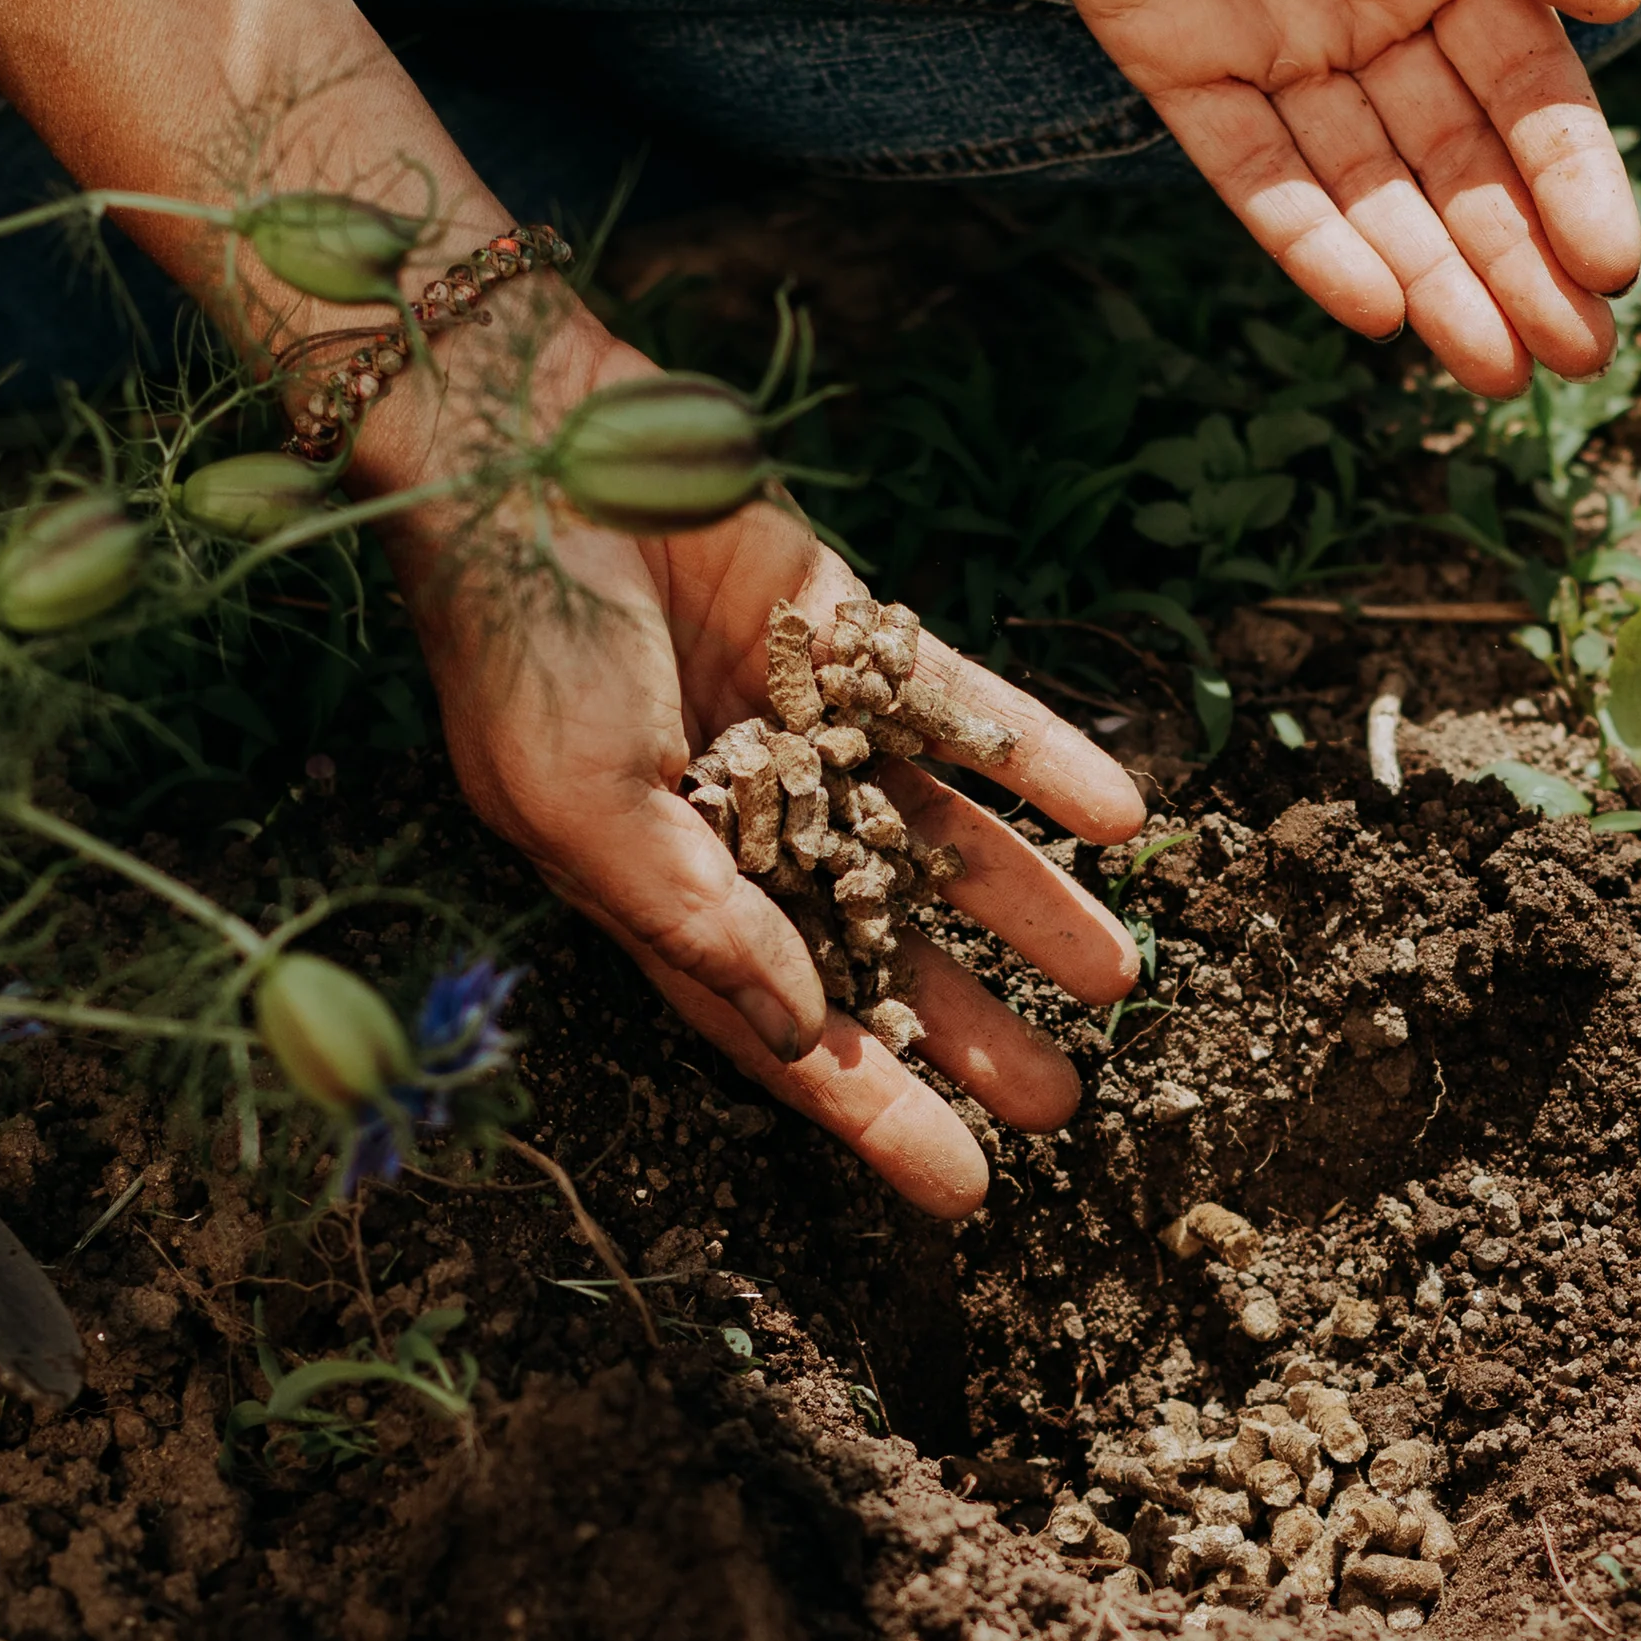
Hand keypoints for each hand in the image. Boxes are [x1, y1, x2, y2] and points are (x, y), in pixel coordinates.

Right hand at [383, 311, 1148, 1216]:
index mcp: (668, 886)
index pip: (789, 1027)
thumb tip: (805, 1033)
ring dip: (1030, 906)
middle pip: (882, 948)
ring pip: (943, 838)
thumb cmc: (520, 645)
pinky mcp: (856, 635)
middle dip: (971, 1029)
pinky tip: (1120, 814)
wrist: (527, 447)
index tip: (966, 1194)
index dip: (875, 1114)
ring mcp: (811, 726)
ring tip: (1121, 974)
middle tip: (1065, 1104)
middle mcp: (751, 820)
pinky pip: (968, 710)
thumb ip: (694, 918)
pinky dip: (1043, 759)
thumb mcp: (580, 805)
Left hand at [956, 0, 1640, 399]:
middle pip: (1461, 165)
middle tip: (1575, 362)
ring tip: (1492, 368)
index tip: (1617, 265)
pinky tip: (1376, 310)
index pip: (1533, 90)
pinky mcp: (1177, 62)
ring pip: (1371, 189)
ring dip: (1432, 279)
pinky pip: (1253, 174)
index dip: (1574, 178)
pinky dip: (1310, 241)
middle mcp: (1375, 12)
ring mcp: (1277, 45)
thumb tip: (1616, 0)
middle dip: (1519, 264)